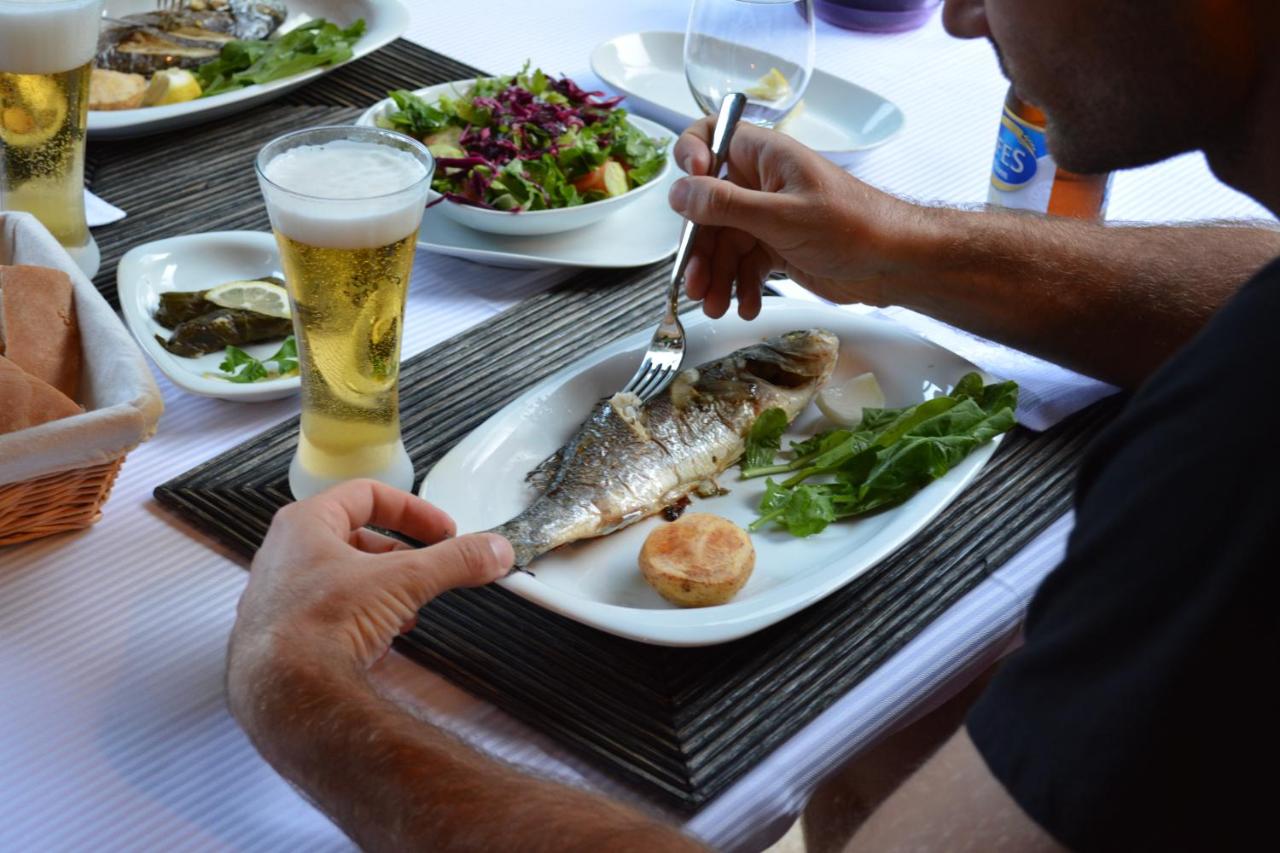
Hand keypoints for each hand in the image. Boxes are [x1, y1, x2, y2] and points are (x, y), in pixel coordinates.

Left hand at [227, 480, 512, 724]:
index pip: (366, 495)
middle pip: (355, 538)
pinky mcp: (283, 637)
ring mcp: (279, 598)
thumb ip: (454, 561)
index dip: (412, 510)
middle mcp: (284, 556)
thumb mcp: (404, 581)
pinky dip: (362, 620)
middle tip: (429, 568)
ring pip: (342, 579)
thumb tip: (492, 550)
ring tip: (409, 609)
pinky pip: (329, 615)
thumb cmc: (320, 625)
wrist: (284, 696)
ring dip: (383, 590)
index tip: (442, 530)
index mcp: (305, 525)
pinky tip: (382, 639)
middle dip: (400, 556)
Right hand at [668, 117, 921, 317]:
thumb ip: (725, 205)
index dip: (690, 159)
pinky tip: (746, 305)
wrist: (895, 263)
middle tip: (695, 284)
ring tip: (717, 307)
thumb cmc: (852, 226)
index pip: (710, 137)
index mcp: (763, 155)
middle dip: (700, 249)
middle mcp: (760, 182)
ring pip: (723, 243)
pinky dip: (742, 286)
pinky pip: (744, 264)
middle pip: (708, 207)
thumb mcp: (781, 216)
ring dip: (717, 277)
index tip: (686, 195)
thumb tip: (679, 192)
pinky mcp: (777, 246)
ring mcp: (768, 216)